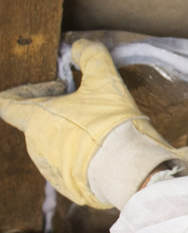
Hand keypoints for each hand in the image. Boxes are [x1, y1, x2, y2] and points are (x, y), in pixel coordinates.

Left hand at [0, 39, 187, 208]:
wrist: (131, 171)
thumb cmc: (112, 125)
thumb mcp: (106, 83)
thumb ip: (91, 57)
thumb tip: (80, 46)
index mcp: (35, 120)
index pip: (7, 103)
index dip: (24, 90)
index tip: (55, 86)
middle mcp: (35, 146)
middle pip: (38, 123)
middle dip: (60, 111)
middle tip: (89, 104)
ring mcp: (50, 169)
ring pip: (55, 145)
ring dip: (72, 135)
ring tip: (102, 130)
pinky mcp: (68, 186)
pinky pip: (71, 166)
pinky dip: (84, 157)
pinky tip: (106, 152)